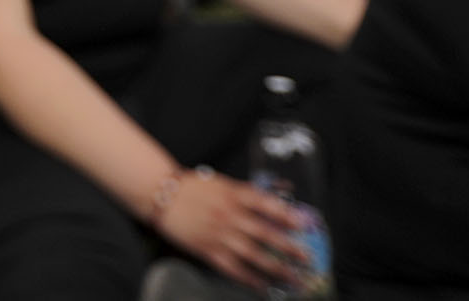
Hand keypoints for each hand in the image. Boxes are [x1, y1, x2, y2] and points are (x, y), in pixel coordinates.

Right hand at [155, 170, 314, 290]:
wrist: (161, 195)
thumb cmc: (193, 187)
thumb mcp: (221, 183)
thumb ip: (246, 192)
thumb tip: (275, 197)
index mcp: (233, 195)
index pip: (266, 205)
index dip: (287, 215)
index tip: (306, 225)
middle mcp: (229, 215)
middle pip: (265, 233)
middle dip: (289, 247)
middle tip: (307, 258)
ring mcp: (218, 234)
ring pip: (253, 254)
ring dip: (275, 268)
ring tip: (293, 278)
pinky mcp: (207, 250)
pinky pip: (233, 268)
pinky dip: (249, 279)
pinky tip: (263, 286)